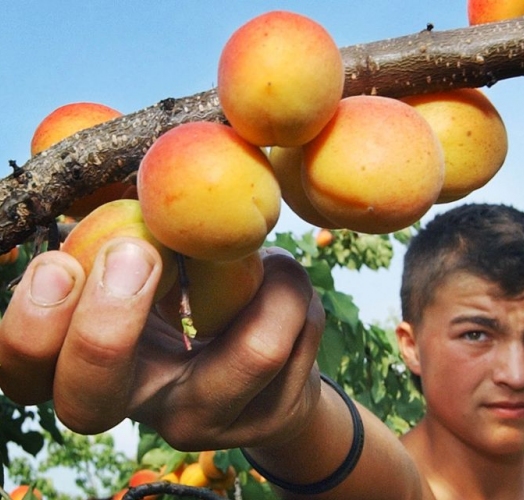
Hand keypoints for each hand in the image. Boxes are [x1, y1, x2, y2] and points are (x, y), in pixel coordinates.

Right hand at [0, 237, 324, 450]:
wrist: (275, 367)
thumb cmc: (204, 301)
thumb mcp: (167, 269)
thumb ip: (140, 236)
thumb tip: (127, 173)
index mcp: (100, 367)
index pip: (29, 373)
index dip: (31, 326)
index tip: (61, 263)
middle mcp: (143, 405)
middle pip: (88, 401)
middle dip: (105, 325)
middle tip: (136, 251)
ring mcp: (207, 420)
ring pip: (255, 350)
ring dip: (273, 278)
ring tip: (274, 259)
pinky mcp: (268, 417)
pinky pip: (299, 335)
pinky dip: (298, 291)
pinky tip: (287, 291)